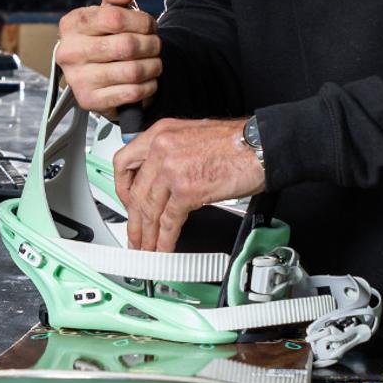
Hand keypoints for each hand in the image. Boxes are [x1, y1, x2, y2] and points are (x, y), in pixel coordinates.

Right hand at [56, 0, 160, 114]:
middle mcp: (68, 52)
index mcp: (71, 24)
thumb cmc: (105, 36)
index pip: (115, 18)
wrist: (95, 74)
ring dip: (154, 66)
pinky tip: (149, 80)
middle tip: (156, 46)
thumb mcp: (108, 10)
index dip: (142, 21)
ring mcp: (77, 79)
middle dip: (152, 45)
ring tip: (155, 63)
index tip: (150, 26)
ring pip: (132, 71)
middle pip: (127, 46)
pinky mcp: (89, 101)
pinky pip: (131, 93)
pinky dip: (148, 86)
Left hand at [113, 116, 265, 251]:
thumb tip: (164, 177)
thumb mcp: (193, 136)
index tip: (126, 203)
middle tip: (134, 236)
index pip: (124, 162)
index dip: (121, 189)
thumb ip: (172, 152)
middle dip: (133, 221)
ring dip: (146, 235)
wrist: (261, 145)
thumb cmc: (237, 142)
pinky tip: (163, 248)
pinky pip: (168, 221)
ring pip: (148, 210)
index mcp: (161, 133)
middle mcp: (161, 148)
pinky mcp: (187, 190)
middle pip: (135, 193)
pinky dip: (164, 240)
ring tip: (146, 249)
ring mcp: (172, 169)